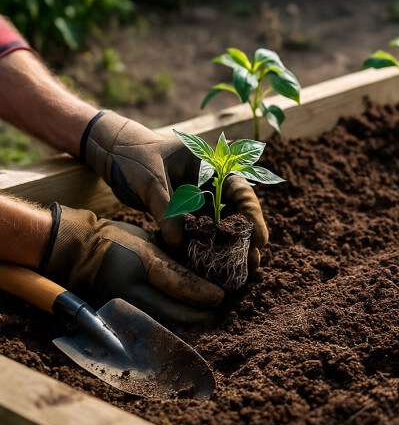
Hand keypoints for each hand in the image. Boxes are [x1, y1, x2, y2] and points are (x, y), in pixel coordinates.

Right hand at [40, 204, 223, 323]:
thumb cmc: (115, 241)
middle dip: (199, 314)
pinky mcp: (112, 317)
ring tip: (204, 316)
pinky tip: (182, 322)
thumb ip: (170, 259)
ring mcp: (119, 305)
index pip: (177, 282)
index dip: (201, 292)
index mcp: (140, 260)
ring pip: (162, 323)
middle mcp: (129, 287)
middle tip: (216, 310)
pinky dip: (168, 325)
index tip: (220, 296)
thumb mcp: (145, 241)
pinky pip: (147, 325)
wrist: (74, 252)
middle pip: (172, 311)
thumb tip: (202, 273)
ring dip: (186, 322)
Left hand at [80, 111, 267, 269]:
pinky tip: (212, 266)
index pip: (241, 191)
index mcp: (212, 165)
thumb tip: (178, 243)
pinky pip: (201, 232)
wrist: (114, 153)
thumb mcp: (151, 181)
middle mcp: (211, 183)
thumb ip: (166, 209)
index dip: (253, 215)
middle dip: (247, 237)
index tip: (259, 239)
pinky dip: (206, 247)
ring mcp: (200, 199)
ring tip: (241, 271)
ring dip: (230, 246)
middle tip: (254, 262)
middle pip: (237, 212)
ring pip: (222, 225)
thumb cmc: (134, 156)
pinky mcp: (187, 212)